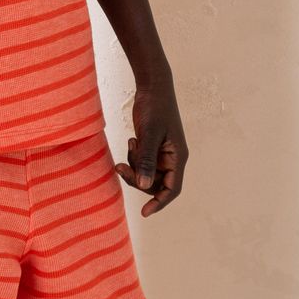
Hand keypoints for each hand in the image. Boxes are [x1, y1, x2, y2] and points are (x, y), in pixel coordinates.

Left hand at [115, 74, 187, 216]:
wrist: (152, 86)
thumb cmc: (154, 107)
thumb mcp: (149, 134)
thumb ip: (147, 160)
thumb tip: (145, 186)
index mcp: (178, 156)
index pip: (172, 189)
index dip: (160, 203)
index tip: (145, 213)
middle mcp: (172, 158)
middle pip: (155, 183)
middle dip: (137, 178)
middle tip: (121, 166)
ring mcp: (162, 153)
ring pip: (146, 173)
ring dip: (134, 166)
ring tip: (130, 145)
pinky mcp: (152, 147)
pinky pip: (141, 162)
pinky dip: (134, 157)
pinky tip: (131, 141)